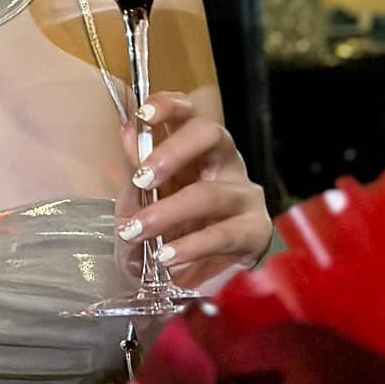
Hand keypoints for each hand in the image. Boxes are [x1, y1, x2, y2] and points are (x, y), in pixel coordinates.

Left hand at [116, 91, 271, 284]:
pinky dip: (190, 247)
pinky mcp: (256, 231)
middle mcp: (225, 161)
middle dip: (173, 152)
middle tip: (143, 179)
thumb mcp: (145, 199)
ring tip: (138, 231)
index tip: (143, 115)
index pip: (188, 112)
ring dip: (168, 212)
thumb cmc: (171, 226)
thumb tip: (128, 132)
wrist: (195, 277)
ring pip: (210, 193)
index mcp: (196, 146)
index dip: (168, 106)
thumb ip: (137, 169)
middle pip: (210, 135)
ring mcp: (244, 195)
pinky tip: (167, 256)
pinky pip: (222, 235)